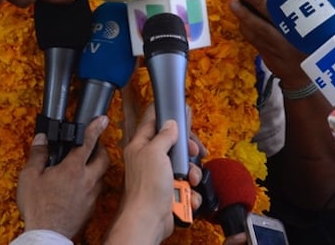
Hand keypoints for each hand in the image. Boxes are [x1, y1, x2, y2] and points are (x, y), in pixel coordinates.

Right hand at [17, 115, 109, 237]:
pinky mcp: (91, 208)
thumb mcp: (30, 177)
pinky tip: (80, 187)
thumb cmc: (38, 207)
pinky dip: (91, 184)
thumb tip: (41, 139)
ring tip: (83, 167)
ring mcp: (92, 195)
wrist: (48, 235)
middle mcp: (87, 180)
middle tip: (93, 145)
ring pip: (102, 176)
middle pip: (104, 158)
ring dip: (96, 168)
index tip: (103, 119)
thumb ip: (38, 155)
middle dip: (101, 148)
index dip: (96, 128)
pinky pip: (96, 191)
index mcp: (73, 168)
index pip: (88, 142)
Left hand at [106, 109, 203, 244]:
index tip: (181, 114)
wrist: (149, 220)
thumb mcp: (155, 152)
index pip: (153, 122)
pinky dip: (190, 192)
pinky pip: (187, 187)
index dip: (167, 117)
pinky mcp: (170, 192)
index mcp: (141, 146)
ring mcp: (161, 177)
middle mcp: (150, 159)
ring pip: (184, 166)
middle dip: (187, 149)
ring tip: (190, 179)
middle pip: (174, 144)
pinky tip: (188, 196)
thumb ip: (164, 135)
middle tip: (193, 151)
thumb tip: (171, 123)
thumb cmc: (146, 187)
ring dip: (192, 173)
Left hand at [228, 0, 309, 88]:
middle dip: (259, 2)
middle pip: (277, 16)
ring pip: (260, 31)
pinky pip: (255, 41)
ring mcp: (281, 50)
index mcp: (309, 27)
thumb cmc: (316, 45)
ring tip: (234, 2)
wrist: (308, 79)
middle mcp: (294, 38)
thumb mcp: (322, 25)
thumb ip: (310, 4)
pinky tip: (240, 19)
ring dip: (245, 16)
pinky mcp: (270, 57)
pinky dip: (246, 29)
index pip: (301, 2)